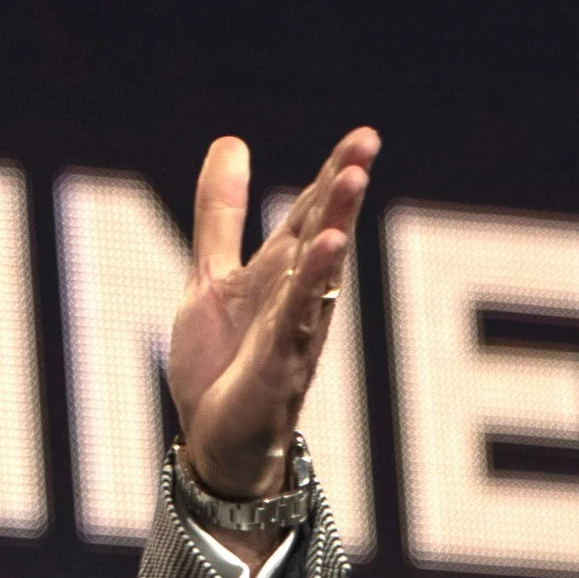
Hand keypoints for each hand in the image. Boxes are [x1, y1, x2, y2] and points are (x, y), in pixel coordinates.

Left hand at [166, 127, 378, 504]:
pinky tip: (328, 250)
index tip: (363, 135)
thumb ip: (221, 215)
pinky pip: (298, 318)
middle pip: (322, 232)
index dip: (332, 173)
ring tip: (353, 180)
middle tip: (367, 143)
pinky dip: (311, 284)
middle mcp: (296, 296)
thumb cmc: (221, 363)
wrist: (214, 442)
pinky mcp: (279, 364)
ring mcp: (292, 330)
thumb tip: (231, 142)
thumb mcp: (211, 276)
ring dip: (336, 224)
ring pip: (319, 270)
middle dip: (342, 189)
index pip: (310, 213)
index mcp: (280, 271)